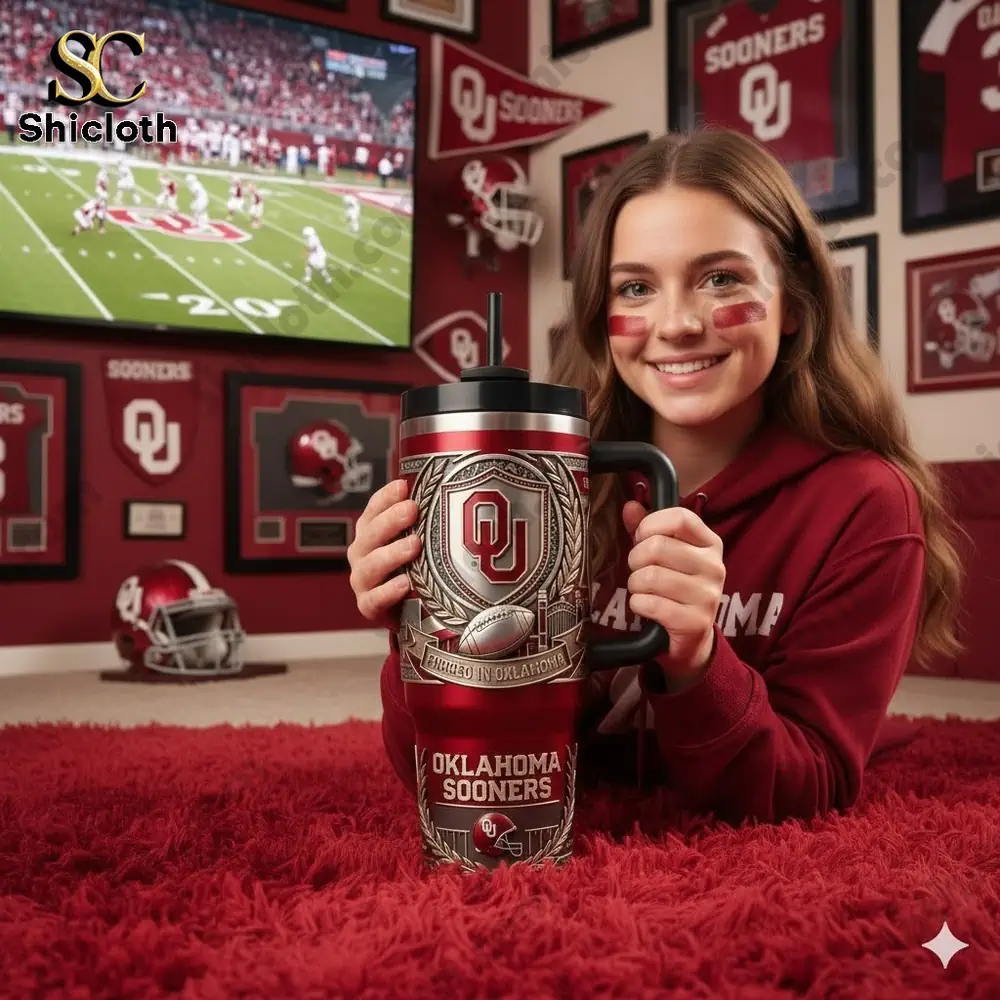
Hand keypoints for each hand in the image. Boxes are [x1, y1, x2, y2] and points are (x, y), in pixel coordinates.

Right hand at [347, 479, 420, 627]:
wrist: (407, 612)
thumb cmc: (413, 568)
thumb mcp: (418, 541)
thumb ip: (426, 520)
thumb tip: (454, 492)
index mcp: (372, 532)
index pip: (374, 509)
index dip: (386, 497)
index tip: (403, 486)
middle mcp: (363, 553)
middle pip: (371, 534)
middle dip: (391, 520)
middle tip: (412, 510)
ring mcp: (363, 580)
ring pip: (371, 565)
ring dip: (392, 554)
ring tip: (414, 546)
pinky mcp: (369, 606)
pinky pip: (375, 600)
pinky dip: (388, 592)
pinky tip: (405, 583)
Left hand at [623, 501, 725, 678]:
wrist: (691, 639)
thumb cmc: (674, 589)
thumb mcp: (665, 556)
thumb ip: (647, 529)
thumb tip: (630, 506)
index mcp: (710, 544)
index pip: (680, 518)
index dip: (650, 524)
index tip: (641, 538)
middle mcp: (715, 566)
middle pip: (658, 547)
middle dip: (635, 560)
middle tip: (638, 570)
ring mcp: (708, 595)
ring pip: (650, 576)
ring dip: (635, 585)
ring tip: (643, 590)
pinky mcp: (695, 622)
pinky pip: (650, 604)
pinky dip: (638, 605)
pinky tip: (645, 607)